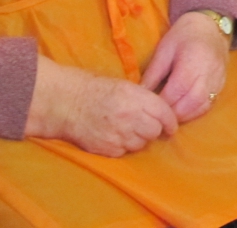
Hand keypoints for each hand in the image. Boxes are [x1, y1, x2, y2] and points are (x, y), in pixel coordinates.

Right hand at [25, 57, 177, 156]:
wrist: (65, 103)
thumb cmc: (94, 89)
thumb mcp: (124, 85)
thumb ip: (144, 98)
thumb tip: (162, 111)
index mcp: (134, 97)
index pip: (163, 112)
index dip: (170, 121)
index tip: (171, 126)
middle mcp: (129, 117)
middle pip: (154, 131)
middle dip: (154, 129)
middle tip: (146, 125)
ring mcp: (118, 135)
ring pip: (141, 144)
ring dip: (139, 139)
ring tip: (128, 129)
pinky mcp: (107, 149)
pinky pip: (125, 152)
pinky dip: (124, 146)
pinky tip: (115, 135)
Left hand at [140, 11, 230, 122]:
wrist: (210, 26)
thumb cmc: (184, 34)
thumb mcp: (164, 49)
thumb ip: (152, 73)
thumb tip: (139, 94)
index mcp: (193, 60)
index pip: (177, 89)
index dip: (162, 102)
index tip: (149, 108)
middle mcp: (209, 72)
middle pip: (191, 102)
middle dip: (173, 112)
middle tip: (158, 115)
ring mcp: (218, 79)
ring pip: (202, 106)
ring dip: (185, 115)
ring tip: (169, 115)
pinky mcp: (222, 84)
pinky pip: (209, 104)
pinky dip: (195, 111)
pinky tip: (184, 110)